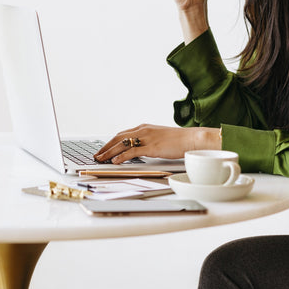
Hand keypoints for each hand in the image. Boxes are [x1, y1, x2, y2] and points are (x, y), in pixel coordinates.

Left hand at [94, 124, 220, 164]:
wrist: (192, 139)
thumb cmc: (179, 140)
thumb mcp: (160, 138)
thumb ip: (149, 142)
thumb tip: (140, 150)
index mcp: (144, 127)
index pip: (122, 134)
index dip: (111, 142)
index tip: (103, 149)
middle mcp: (143, 130)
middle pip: (118, 137)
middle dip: (105, 147)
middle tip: (97, 154)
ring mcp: (147, 138)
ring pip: (121, 144)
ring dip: (109, 152)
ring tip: (100, 159)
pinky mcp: (151, 147)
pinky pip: (132, 151)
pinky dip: (121, 156)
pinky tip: (115, 161)